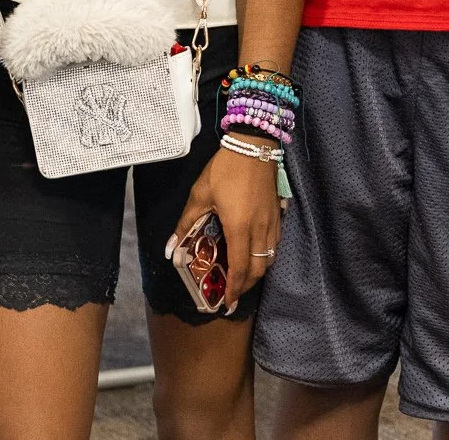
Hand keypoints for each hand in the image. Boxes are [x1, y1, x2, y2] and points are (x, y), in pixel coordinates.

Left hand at [174, 145, 281, 312]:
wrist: (253, 144)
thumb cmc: (225, 169)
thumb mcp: (200, 195)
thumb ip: (186, 224)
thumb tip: (171, 250)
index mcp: (240, 229)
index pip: (239, 268)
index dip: (234, 289)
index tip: (228, 303)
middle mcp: (260, 230)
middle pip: (258, 269)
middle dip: (246, 285)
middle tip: (233, 294)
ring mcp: (272, 221)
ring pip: (269, 257)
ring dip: (257, 271)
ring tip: (242, 276)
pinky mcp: (278, 213)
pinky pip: (274, 243)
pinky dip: (265, 255)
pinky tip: (255, 252)